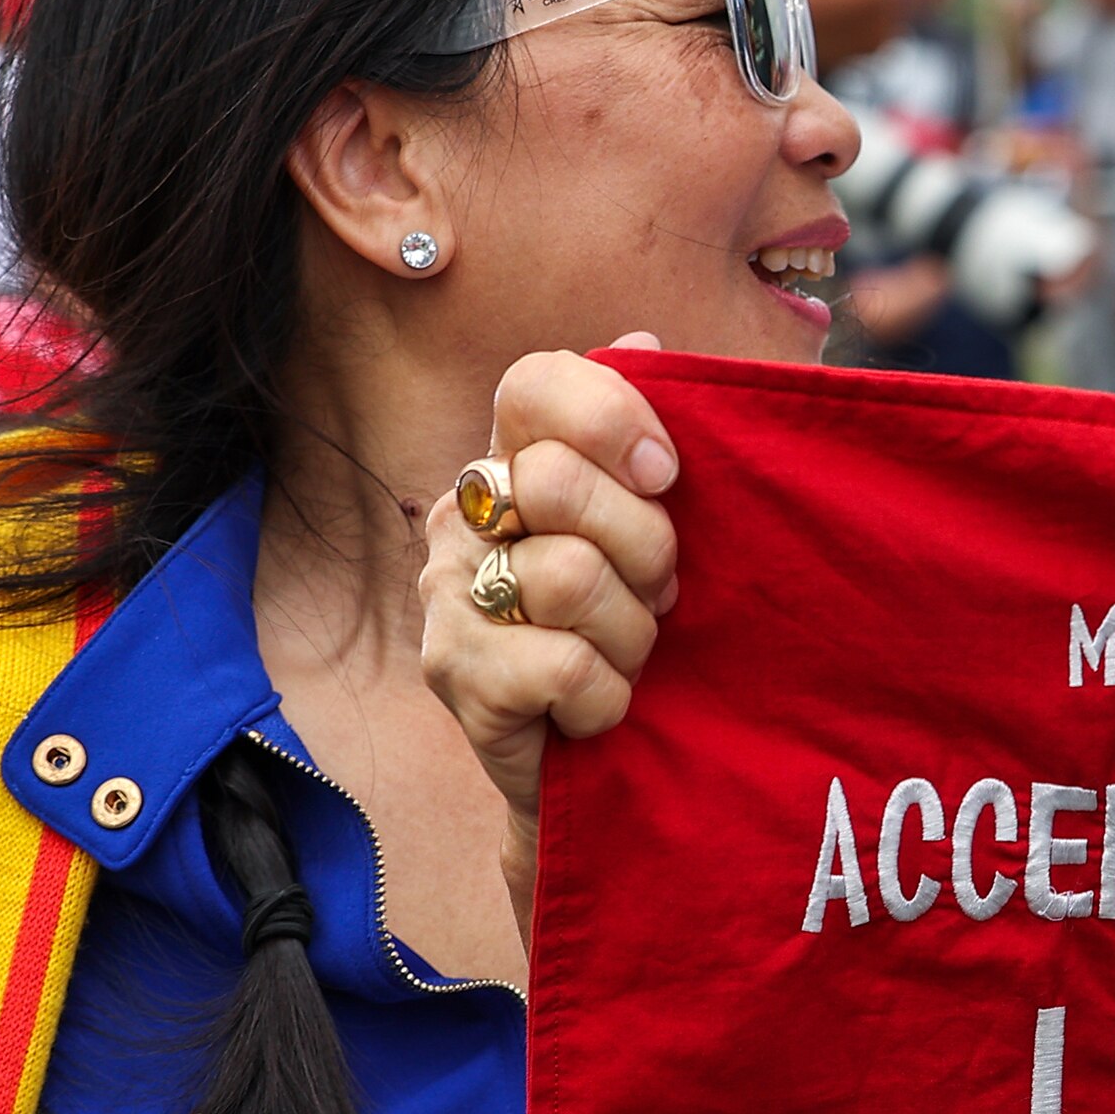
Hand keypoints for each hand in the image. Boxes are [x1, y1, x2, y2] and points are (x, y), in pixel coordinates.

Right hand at [418, 337, 682, 927]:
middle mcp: (464, 514)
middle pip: (559, 480)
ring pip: (569, 576)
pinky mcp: (454, 675)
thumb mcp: (666, 529)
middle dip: (645, 547)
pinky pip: (562, 665)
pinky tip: (600, 707)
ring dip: (632, 633)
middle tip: (659, 594)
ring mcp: (446, 594)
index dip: (615, 418)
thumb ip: (656, 436)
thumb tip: (642, 341)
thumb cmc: (642, 632)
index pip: (537, 383)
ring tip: (631, 656)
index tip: (668, 476)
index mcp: (515, 459)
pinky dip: (608, 696)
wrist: (607, 772)